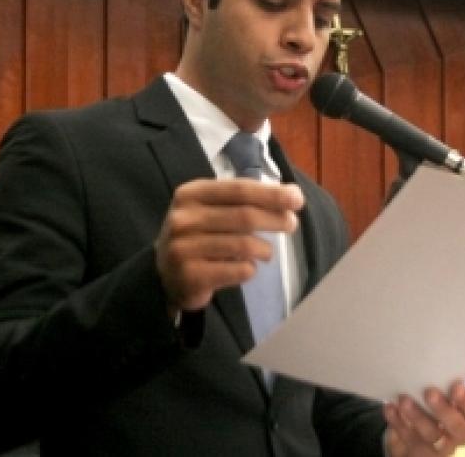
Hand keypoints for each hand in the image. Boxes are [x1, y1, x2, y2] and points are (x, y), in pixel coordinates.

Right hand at [155, 178, 303, 314]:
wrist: (166, 275)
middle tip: (292, 224)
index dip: (271, 194)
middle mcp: (184, 218)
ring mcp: (184, 247)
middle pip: (244, 216)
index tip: (297, 199)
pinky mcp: (191, 275)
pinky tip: (248, 267)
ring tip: (267, 252)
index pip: (239, 189)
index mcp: (192, 193)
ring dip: (265, 249)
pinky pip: (238, 271)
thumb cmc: (199, 236)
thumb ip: (244, 200)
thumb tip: (291, 196)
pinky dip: (250, 269)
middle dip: (275, 219)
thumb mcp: (212, 209)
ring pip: (243, 245)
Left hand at [384, 380, 464, 455]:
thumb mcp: (438, 399)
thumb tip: (430, 366)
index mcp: (464, 419)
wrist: (412, 441)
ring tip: (404, 400)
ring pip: (432, 436)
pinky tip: (390, 408)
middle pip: (456, 428)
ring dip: (417, 416)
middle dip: (444, 410)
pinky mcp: (416, 451)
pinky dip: (398, 422)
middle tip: (430, 392)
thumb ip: (440, 387)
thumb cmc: (429, 410)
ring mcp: (436, 447)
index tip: (456, 386)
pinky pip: (407, 438)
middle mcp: (454, 435)